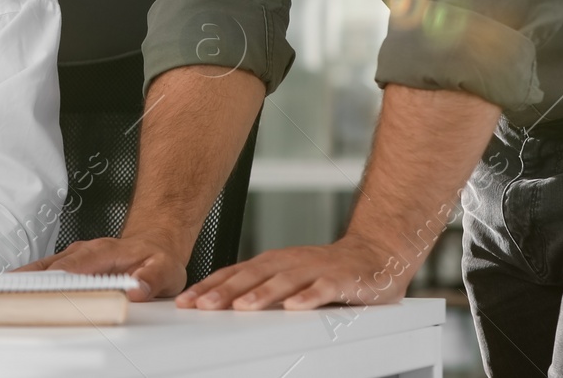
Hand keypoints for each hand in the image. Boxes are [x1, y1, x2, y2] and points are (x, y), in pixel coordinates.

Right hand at [20, 230, 186, 301]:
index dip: (56, 277)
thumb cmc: (156, 256)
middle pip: (50, 266)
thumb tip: (137, 289)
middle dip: (27, 278)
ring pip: (42, 267)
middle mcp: (84, 252)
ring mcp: (74, 257)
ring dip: (21, 279)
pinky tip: (11, 291)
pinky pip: (44, 272)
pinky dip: (26, 281)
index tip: (40, 288)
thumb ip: (151, 278)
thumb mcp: (164, 269)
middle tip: (5, 291)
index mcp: (103, 252)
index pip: (74, 266)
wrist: (155, 241)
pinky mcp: (69, 265)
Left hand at [178, 233, 413, 310]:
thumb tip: (221, 304)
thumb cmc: (328, 270)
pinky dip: (309, 297)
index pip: (235, 273)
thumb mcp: (288, 277)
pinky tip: (295, 307)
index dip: (209, 286)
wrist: (376, 254)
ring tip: (241, 308)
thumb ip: (261, 288)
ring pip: (284, 281)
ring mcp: (316, 269)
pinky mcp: (342, 280)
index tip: (186, 301)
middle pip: (252, 275)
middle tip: (202, 305)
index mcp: (274, 263)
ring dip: (261, 294)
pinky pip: (323, 289)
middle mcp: (290, 262)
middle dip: (225, 291)